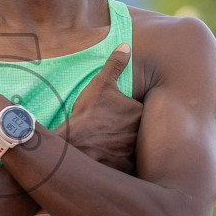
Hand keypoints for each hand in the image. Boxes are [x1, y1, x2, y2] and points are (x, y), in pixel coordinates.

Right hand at [65, 43, 141, 174]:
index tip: (115, 117)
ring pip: (136, 150)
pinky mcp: (127, 170)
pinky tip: (110, 161)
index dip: (127, 115)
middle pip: (141, 132)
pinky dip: (122, 165)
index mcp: (140, 113)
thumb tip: (126, 45)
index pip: (140, 113)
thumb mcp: (100, 85)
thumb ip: (115, 64)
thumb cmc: (87, 115)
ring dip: (128, 149)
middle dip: (130, 132)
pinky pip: (130, 167)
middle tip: (112, 133)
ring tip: (110, 147)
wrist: (72, 146)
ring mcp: (136, 154)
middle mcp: (143, 135)